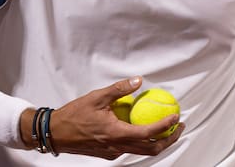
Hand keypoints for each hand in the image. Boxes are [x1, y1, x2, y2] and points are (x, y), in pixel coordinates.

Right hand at [48, 76, 183, 159]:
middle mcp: (117, 147)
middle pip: (151, 149)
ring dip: (158, 141)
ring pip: (142, 151)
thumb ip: (119, 89)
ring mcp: (113, 152)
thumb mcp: (97, 97)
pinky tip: (143, 129)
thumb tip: (137, 81)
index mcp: (116, 133)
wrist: (56, 133)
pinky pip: (131, 149)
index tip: (176, 117)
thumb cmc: (73, 116)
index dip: (165, 126)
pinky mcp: (109, 153)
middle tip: (178, 126)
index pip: (148, 133)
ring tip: (166, 128)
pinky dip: (143, 141)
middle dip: (169, 139)